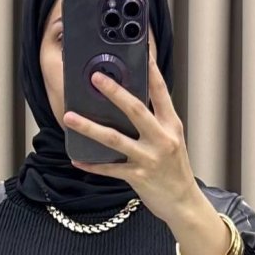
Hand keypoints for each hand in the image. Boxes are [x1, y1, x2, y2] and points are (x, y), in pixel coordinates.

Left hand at [63, 48, 199, 226]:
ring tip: (70, 117)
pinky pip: (110, 169)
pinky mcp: (138, 178)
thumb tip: (130, 103)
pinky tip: (77, 159)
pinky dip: (92, 165)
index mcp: (171, 125)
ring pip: (114, 139)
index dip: (151, 70)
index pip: (161, 92)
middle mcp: (162, 139)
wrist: (184, 204)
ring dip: (89, 127)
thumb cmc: (175, 171)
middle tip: (95, 77)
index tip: (140, 50)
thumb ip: (155, 122)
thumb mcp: (172, 140)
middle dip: (114, 92)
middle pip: (135, 109)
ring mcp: (149, 158)